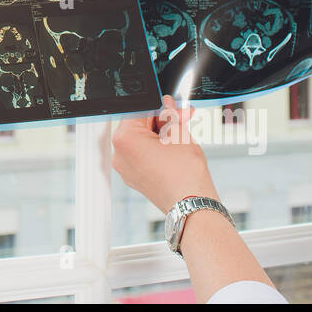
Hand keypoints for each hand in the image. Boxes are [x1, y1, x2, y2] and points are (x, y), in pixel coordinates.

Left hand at [112, 96, 217, 213]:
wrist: (192, 206)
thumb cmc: (185, 175)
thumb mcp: (180, 133)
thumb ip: (169, 114)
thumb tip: (166, 105)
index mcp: (124, 139)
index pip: (139, 110)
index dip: (160, 106)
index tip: (172, 105)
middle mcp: (119, 154)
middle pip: (139, 126)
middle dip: (162, 120)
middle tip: (183, 117)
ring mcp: (126, 168)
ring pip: (142, 141)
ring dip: (161, 134)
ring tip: (182, 133)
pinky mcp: (134, 177)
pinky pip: (143, 156)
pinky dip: (156, 149)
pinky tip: (175, 148)